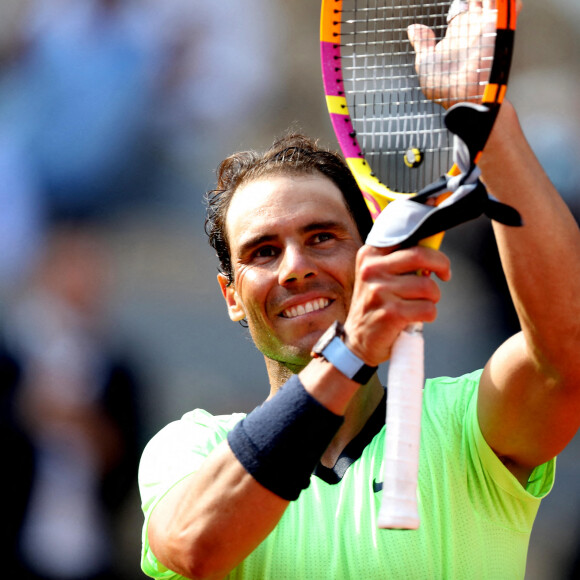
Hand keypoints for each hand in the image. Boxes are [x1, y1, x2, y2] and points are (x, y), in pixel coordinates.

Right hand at [343, 245, 450, 366]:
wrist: (357, 341)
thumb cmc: (375, 306)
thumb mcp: (377, 277)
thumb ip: (399, 261)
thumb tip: (432, 249)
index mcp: (369, 256)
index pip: (407, 238)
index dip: (430, 249)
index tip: (437, 261)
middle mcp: (371, 270)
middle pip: (420, 256)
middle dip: (441, 266)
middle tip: (444, 275)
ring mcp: (380, 291)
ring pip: (428, 287)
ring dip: (432, 298)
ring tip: (419, 304)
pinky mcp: (391, 313)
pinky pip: (428, 309)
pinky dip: (428, 315)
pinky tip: (415, 318)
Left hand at [407, 0, 521, 108]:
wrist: (462, 96)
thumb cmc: (443, 87)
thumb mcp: (425, 63)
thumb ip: (422, 43)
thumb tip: (413, 28)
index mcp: (457, 33)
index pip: (461, 8)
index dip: (461, 1)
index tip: (460, 0)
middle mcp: (473, 29)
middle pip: (478, 0)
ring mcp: (487, 27)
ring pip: (492, 0)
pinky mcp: (499, 29)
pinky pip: (508, 7)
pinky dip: (506, 1)